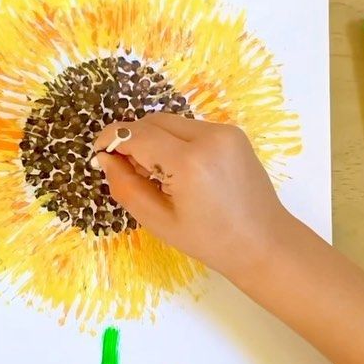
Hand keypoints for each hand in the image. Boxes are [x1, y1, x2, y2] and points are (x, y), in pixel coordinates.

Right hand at [92, 114, 293, 286]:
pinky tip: (178, 171)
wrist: (264, 242)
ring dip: (154, 140)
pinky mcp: (234, 133)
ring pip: (171, 122)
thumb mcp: (159, 221)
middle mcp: (210, 137)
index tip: (99, 154)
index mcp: (190, 162)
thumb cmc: (210, 241)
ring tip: (156, 175)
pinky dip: (176, 142)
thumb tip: (106, 159)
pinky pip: (191, 129)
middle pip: (153, 122)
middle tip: (127, 171)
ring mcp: (225, 132)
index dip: (111, 140)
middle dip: (133, 140)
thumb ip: (126, 187)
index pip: (137, 134)